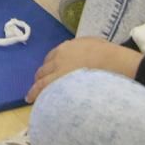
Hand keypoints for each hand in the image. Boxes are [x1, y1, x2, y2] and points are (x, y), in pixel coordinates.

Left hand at [25, 38, 143, 102]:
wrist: (113, 65)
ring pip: (41, 80)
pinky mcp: (58, 85)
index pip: (52, 57)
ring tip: (32, 95)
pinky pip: (42, 90)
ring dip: (37, 87)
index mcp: (67, 48)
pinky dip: (36, 94)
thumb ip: (83, 49)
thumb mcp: (94, 44)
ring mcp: (57, 72)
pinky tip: (31, 99)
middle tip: (40, 84)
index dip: (50, 66)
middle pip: (44, 68)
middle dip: (41, 76)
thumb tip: (83, 55)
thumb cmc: (108, 55)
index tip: (51, 72)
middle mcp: (59, 58)